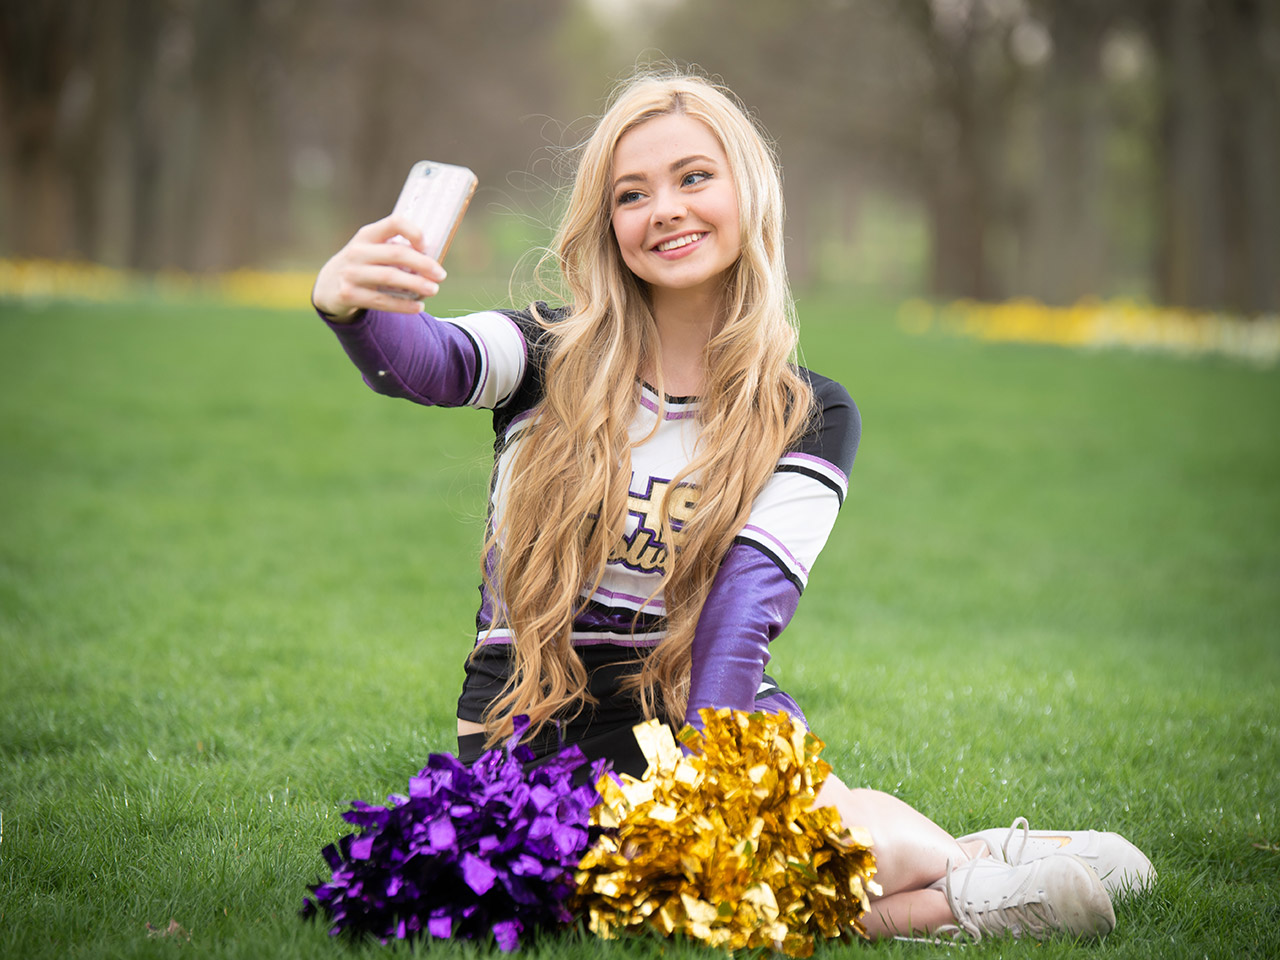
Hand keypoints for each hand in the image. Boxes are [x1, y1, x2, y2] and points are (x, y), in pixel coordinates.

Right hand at [311, 214, 447, 321]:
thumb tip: (432, 262)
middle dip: (422, 264)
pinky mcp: (348, 294)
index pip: (394, 223)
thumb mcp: (372, 250)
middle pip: (396, 254)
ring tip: (433, 290)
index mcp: (367, 235)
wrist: (328, 285)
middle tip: (441, 275)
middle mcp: (357, 251)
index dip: (413, 231)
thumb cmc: (363, 265)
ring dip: (415, 284)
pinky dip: (402, 305)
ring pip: (389, 278)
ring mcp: (350, 273)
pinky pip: (381, 301)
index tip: (426, 245)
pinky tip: (418, 307)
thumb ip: (395, 250)